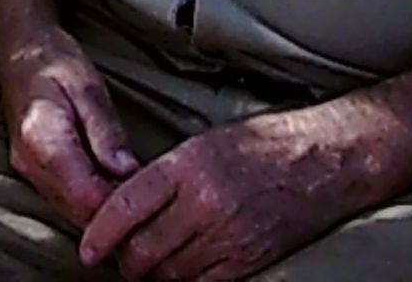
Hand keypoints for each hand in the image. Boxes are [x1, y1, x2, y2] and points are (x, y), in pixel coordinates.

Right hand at [0, 20, 138, 229]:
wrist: (18, 50)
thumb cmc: (54, 61)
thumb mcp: (89, 86)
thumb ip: (106, 131)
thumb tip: (127, 173)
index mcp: (43, 139)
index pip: (85, 195)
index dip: (120, 206)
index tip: (152, 202)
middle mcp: (30, 164)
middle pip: (78, 212)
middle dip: (116, 215)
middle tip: (154, 204)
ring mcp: (27, 171)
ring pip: (71, 212)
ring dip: (104, 211)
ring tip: (139, 198)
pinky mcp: (32, 173)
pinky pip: (64, 201)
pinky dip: (90, 202)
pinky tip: (114, 190)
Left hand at [78, 108, 373, 280]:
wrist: (324, 160)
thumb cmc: (261, 145)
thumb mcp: (205, 144)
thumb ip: (165, 176)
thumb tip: (124, 206)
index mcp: (188, 164)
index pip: (126, 204)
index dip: (100, 232)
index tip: (87, 248)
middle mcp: (206, 201)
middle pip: (144, 248)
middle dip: (124, 260)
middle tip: (118, 259)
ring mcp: (230, 234)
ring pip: (170, 272)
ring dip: (152, 275)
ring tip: (146, 267)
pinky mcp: (251, 259)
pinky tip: (180, 275)